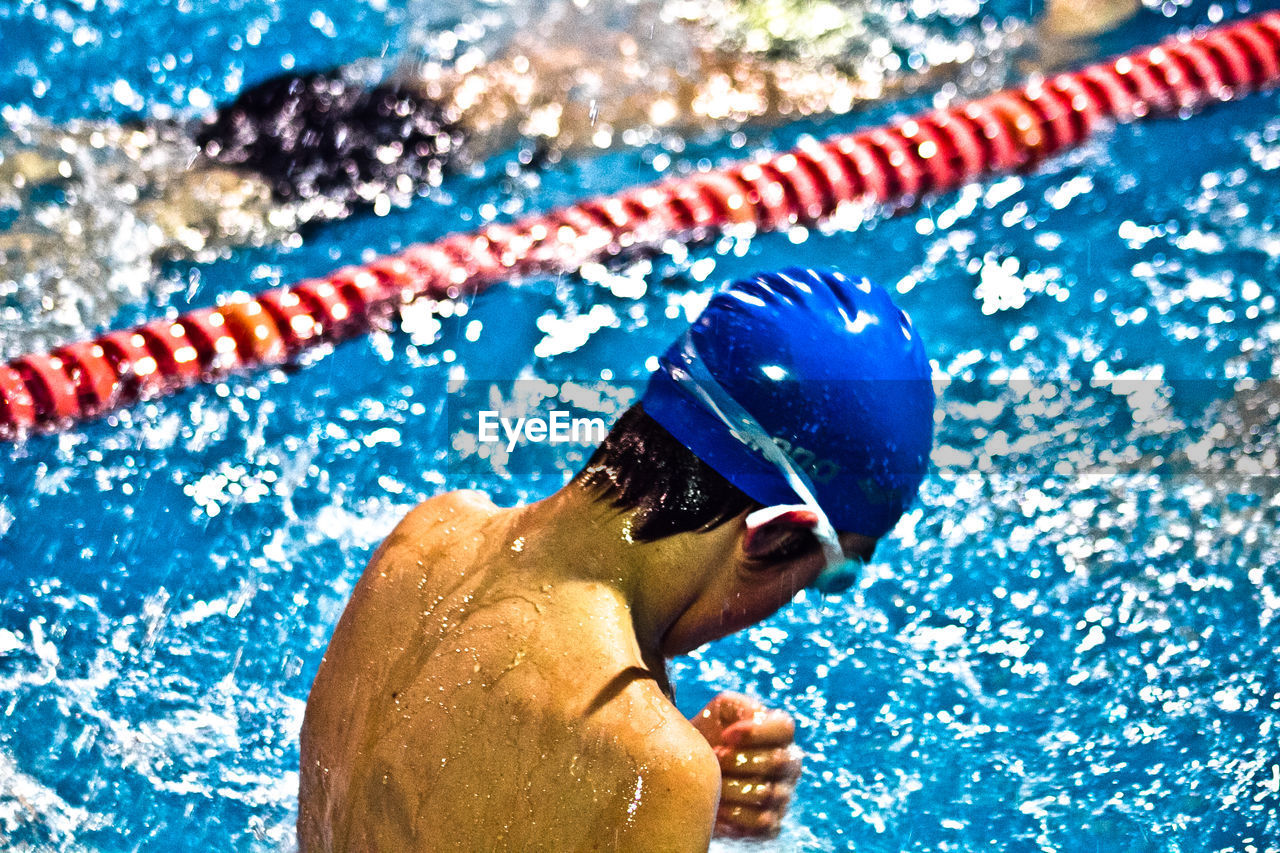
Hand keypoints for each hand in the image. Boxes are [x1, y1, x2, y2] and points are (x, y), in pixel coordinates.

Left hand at [690, 691, 801, 837]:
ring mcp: (783, 794)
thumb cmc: (712, 733)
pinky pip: (762, 823)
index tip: (725, 734)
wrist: (695, 766)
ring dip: (731, 787)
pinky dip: (735, 815)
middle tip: (714, 757)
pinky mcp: (772, 823)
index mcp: (780, 732)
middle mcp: (789, 763)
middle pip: (777, 762)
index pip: (785, 728)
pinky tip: (717, 806)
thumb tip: (747, 726)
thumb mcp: (721, 709)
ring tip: (712, 781)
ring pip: (765, 793)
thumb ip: (738, 707)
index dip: (756, 732)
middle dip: (738, 760)